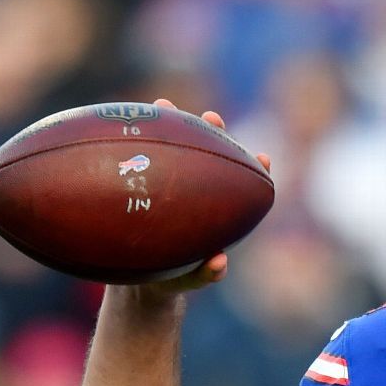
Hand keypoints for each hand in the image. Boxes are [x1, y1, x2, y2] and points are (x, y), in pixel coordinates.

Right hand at [131, 98, 272, 297]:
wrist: (140, 279)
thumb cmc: (173, 278)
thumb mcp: (188, 280)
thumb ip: (205, 275)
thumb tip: (220, 264)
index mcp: (216, 210)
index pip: (241, 185)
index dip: (255, 169)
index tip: (264, 158)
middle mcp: (195, 192)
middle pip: (211, 156)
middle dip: (214, 134)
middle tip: (212, 118)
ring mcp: (168, 184)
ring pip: (174, 149)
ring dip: (172, 126)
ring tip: (164, 105)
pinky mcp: (141, 182)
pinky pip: (139, 159)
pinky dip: (133, 143)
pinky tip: (121, 125)